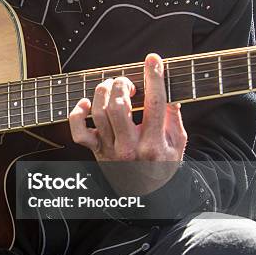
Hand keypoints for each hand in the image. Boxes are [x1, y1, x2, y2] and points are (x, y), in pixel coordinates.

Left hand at [69, 54, 187, 195]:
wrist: (145, 194)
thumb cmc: (162, 165)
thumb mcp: (178, 143)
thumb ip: (174, 118)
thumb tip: (170, 93)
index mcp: (154, 144)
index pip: (155, 104)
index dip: (154, 78)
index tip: (153, 60)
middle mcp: (130, 147)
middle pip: (118, 107)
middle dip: (122, 85)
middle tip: (127, 82)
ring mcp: (110, 149)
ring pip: (98, 113)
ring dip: (103, 92)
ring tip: (112, 86)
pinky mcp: (96, 150)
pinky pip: (78, 132)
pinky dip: (77, 114)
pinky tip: (86, 103)